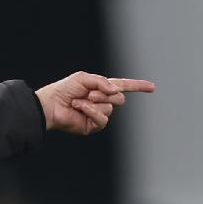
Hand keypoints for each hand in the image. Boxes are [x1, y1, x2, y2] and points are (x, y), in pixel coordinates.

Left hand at [36, 72, 154, 134]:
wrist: (50, 105)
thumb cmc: (64, 90)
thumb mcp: (84, 77)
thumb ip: (102, 81)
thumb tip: (116, 91)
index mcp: (101, 88)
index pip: (124, 86)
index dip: (138, 86)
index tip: (152, 87)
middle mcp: (102, 101)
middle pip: (120, 98)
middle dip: (104, 94)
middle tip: (87, 93)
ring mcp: (98, 115)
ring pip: (111, 107)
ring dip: (94, 102)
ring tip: (79, 101)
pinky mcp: (93, 126)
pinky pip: (102, 118)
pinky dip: (92, 111)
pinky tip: (79, 108)